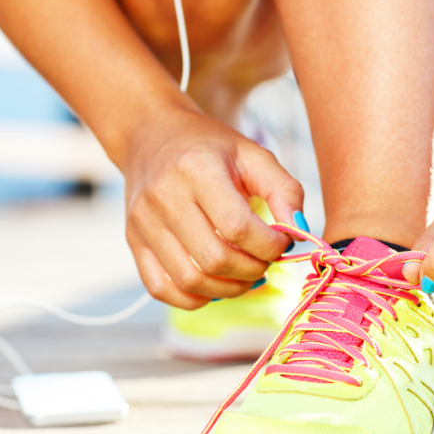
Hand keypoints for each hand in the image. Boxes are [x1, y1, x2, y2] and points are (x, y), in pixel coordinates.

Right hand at [123, 105, 303, 308]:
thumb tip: (300, 231)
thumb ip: (284, 190)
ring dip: (228, 289)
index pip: (238, 227)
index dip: (269, 245)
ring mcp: (143, 223)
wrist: (151, 135)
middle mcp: (163, 197)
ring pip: (189, 281)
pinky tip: (216, 284)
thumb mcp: (252, 155)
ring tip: (246, 275)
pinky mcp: (133, 241)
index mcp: (196, 169)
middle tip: (265, 260)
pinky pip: (161, 288)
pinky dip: (194, 298)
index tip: (282, 242)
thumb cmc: (209, 147)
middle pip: (214, 259)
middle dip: (252, 270)